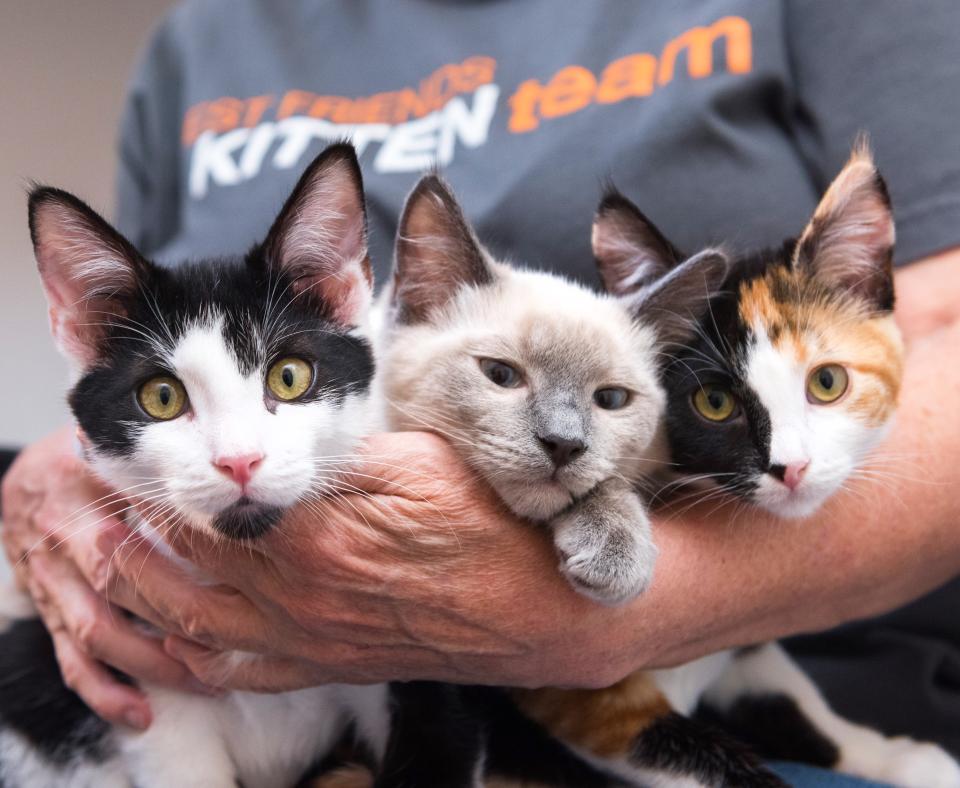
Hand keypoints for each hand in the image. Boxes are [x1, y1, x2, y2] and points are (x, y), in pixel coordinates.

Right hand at [1, 426, 210, 727]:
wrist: (30, 475)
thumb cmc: (96, 458)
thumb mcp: (129, 446)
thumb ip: (172, 455)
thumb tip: (237, 461)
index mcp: (91, 481)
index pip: (141, 512)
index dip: (185, 543)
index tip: (237, 566)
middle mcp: (66, 530)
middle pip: (119, 581)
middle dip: (175, 617)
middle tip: (234, 637)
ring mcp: (53, 574)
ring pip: (97, 629)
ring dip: (151, 662)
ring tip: (204, 682)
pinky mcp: (48, 607)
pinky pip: (69, 656)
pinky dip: (103, 689)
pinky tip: (140, 710)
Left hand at [99, 431, 637, 691]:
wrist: (535, 607)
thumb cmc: (488, 524)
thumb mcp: (416, 459)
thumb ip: (335, 450)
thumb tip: (271, 441)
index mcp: (316, 536)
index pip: (206, 507)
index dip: (163, 478)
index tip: (135, 454)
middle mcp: (297, 597)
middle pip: (182, 568)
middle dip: (131, 532)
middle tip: (103, 500)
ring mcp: (306, 639)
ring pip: (190, 625)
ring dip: (140, 592)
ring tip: (110, 557)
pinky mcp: (322, 664)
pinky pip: (233, 671)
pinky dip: (185, 655)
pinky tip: (168, 633)